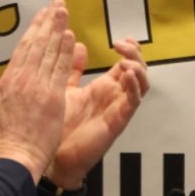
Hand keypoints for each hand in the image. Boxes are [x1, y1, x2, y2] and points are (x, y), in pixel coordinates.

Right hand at [0, 0, 73, 182]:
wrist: (16, 157)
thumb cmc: (2, 136)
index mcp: (9, 79)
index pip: (25, 47)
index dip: (35, 28)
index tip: (43, 14)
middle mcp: (25, 79)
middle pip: (40, 44)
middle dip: (50, 22)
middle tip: (58, 4)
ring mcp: (41, 88)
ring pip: (52, 54)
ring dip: (60, 32)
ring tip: (65, 14)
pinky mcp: (55, 99)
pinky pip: (62, 71)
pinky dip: (67, 53)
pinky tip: (72, 39)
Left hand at [44, 37, 149, 189]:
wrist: (53, 155)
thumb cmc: (59, 127)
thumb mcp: (65, 89)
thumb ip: (74, 69)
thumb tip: (79, 45)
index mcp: (103, 88)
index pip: (125, 64)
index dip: (128, 50)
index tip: (120, 39)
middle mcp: (114, 96)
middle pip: (138, 70)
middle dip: (135, 54)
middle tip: (121, 44)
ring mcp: (117, 108)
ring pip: (141, 84)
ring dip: (138, 68)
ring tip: (125, 61)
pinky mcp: (117, 121)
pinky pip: (133, 101)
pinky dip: (134, 86)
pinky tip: (126, 75)